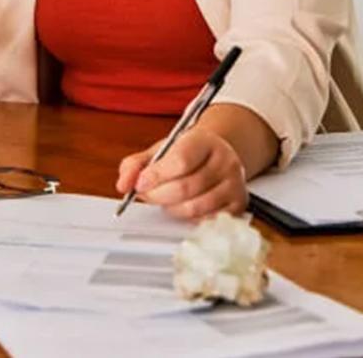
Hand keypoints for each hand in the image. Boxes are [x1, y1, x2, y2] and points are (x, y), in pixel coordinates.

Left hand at [115, 129, 248, 220]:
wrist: (217, 155)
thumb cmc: (187, 154)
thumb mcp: (160, 150)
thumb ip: (136, 164)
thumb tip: (124, 184)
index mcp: (205, 141)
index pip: (180, 161)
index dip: (156, 176)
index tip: (139, 184)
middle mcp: (225, 161)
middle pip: (185, 188)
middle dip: (158, 195)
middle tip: (146, 194)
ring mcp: (235, 184)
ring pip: (194, 208)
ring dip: (171, 208)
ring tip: (164, 199)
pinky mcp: (238, 205)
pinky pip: (206, 220)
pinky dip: (188, 218)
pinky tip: (183, 206)